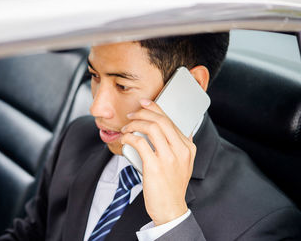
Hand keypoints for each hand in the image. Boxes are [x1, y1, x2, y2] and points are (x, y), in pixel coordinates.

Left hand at [121, 98, 195, 225]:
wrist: (171, 209)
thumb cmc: (172, 186)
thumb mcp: (184, 164)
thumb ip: (181, 147)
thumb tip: (176, 130)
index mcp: (188, 147)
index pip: (171, 120)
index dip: (155, 108)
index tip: (144, 103)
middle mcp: (181, 150)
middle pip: (161, 121)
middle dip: (143, 113)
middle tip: (131, 115)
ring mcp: (169, 158)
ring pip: (151, 128)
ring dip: (134, 124)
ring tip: (126, 128)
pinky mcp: (154, 166)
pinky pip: (139, 142)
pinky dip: (129, 136)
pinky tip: (125, 138)